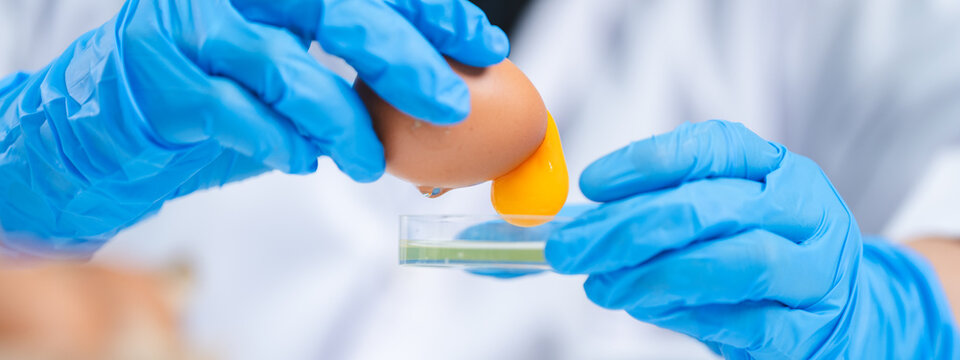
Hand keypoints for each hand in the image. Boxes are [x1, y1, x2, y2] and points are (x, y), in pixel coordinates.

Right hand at [0, 0, 507, 253]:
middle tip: (450, 104)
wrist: (113, 127)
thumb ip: (356, 78)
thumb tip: (446, 97)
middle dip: (406, 57)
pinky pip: (236, 113)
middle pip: (340, 7)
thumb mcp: (297, 75)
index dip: (435, 11)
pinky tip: (301, 160)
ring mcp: (193, 24)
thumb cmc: (215, 98)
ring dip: (344, 121)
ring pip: (289, 66)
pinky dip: (279, 141)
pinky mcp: (161, 76)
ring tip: (372, 161)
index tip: (483, 46)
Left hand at [547, 120, 958, 357]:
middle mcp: (803, 209)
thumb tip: (583, 223)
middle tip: (573, 249)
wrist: (840, 316)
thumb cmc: (760, 258)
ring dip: (657, 275)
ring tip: (605, 287)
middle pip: (710, 206)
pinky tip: (650, 311)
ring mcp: (817, 270)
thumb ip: (663, 211)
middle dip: (627, 228)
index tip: (592, 184)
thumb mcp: (722, 218)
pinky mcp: (813, 329)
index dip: (646, 161)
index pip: (712, 147)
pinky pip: (749, 322)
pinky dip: (691, 316)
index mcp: (776, 169)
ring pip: (738, 261)